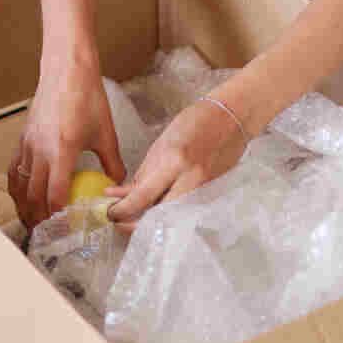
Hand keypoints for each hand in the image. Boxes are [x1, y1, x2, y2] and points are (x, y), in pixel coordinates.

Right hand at [9, 54, 124, 228]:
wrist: (65, 70)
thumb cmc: (87, 97)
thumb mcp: (106, 133)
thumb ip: (112, 162)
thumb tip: (118, 183)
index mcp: (62, 150)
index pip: (55, 194)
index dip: (57, 215)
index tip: (64, 229)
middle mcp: (40, 150)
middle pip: (34, 195)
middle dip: (39, 218)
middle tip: (46, 234)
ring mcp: (28, 144)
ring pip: (21, 185)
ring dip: (24, 207)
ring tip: (32, 221)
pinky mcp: (22, 139)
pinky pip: (15, 170)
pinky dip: (17, 187)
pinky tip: (23, 195)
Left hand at [106, 97, 247, 226]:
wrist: (232, 119)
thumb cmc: (195, 123)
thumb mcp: (161, 144)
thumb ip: (145, 173)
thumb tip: (125, 195)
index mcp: (174, 162)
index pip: (142, 196)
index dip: (122, 209)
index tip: (110, 212)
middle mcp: (191, 180)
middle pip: (157, 216)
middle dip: (134, 224)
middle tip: (118, 221)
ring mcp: (204, 190)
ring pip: (171, 217)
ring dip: (150, 220)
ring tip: (132, 217)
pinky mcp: (212, 195)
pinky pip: (184, 210)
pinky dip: (167, 213)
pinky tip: (155, 210)